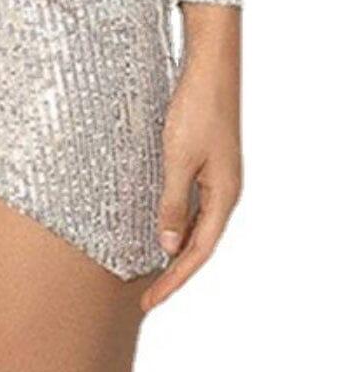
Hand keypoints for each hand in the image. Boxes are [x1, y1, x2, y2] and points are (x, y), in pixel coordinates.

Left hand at [142, 3, 241, 312]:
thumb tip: (169, 245)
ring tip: (150, 271)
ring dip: (176, 249)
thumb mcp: (178, 159)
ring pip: (198, 226)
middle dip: (174, 273)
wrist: (210, 69)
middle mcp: (226, 192)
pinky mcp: (208, 162)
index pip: (198, 253)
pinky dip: (178, 223)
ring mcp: (218, 177)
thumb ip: (173, 203)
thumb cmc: (195, 110)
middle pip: (200, 244)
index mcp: (224, 196)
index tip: (149, 301)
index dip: (174, 280)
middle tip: (146, 295)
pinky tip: (161, 227)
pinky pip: (194, 205)